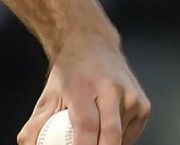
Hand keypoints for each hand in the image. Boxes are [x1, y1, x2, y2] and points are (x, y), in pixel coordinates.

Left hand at [16, 36, 149, 144]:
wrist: (92, 45)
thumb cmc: (70, 73)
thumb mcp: (47, 97)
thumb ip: (35, 126)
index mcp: (84, 87)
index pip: (86, 127)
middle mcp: (112, 91)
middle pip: (110, 137)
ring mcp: (131, 98)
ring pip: (120, 139)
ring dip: (106, 143)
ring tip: (90, 135)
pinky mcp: (144, 106)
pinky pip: (130, 136)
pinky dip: (117, 141)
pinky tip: (105, 129)